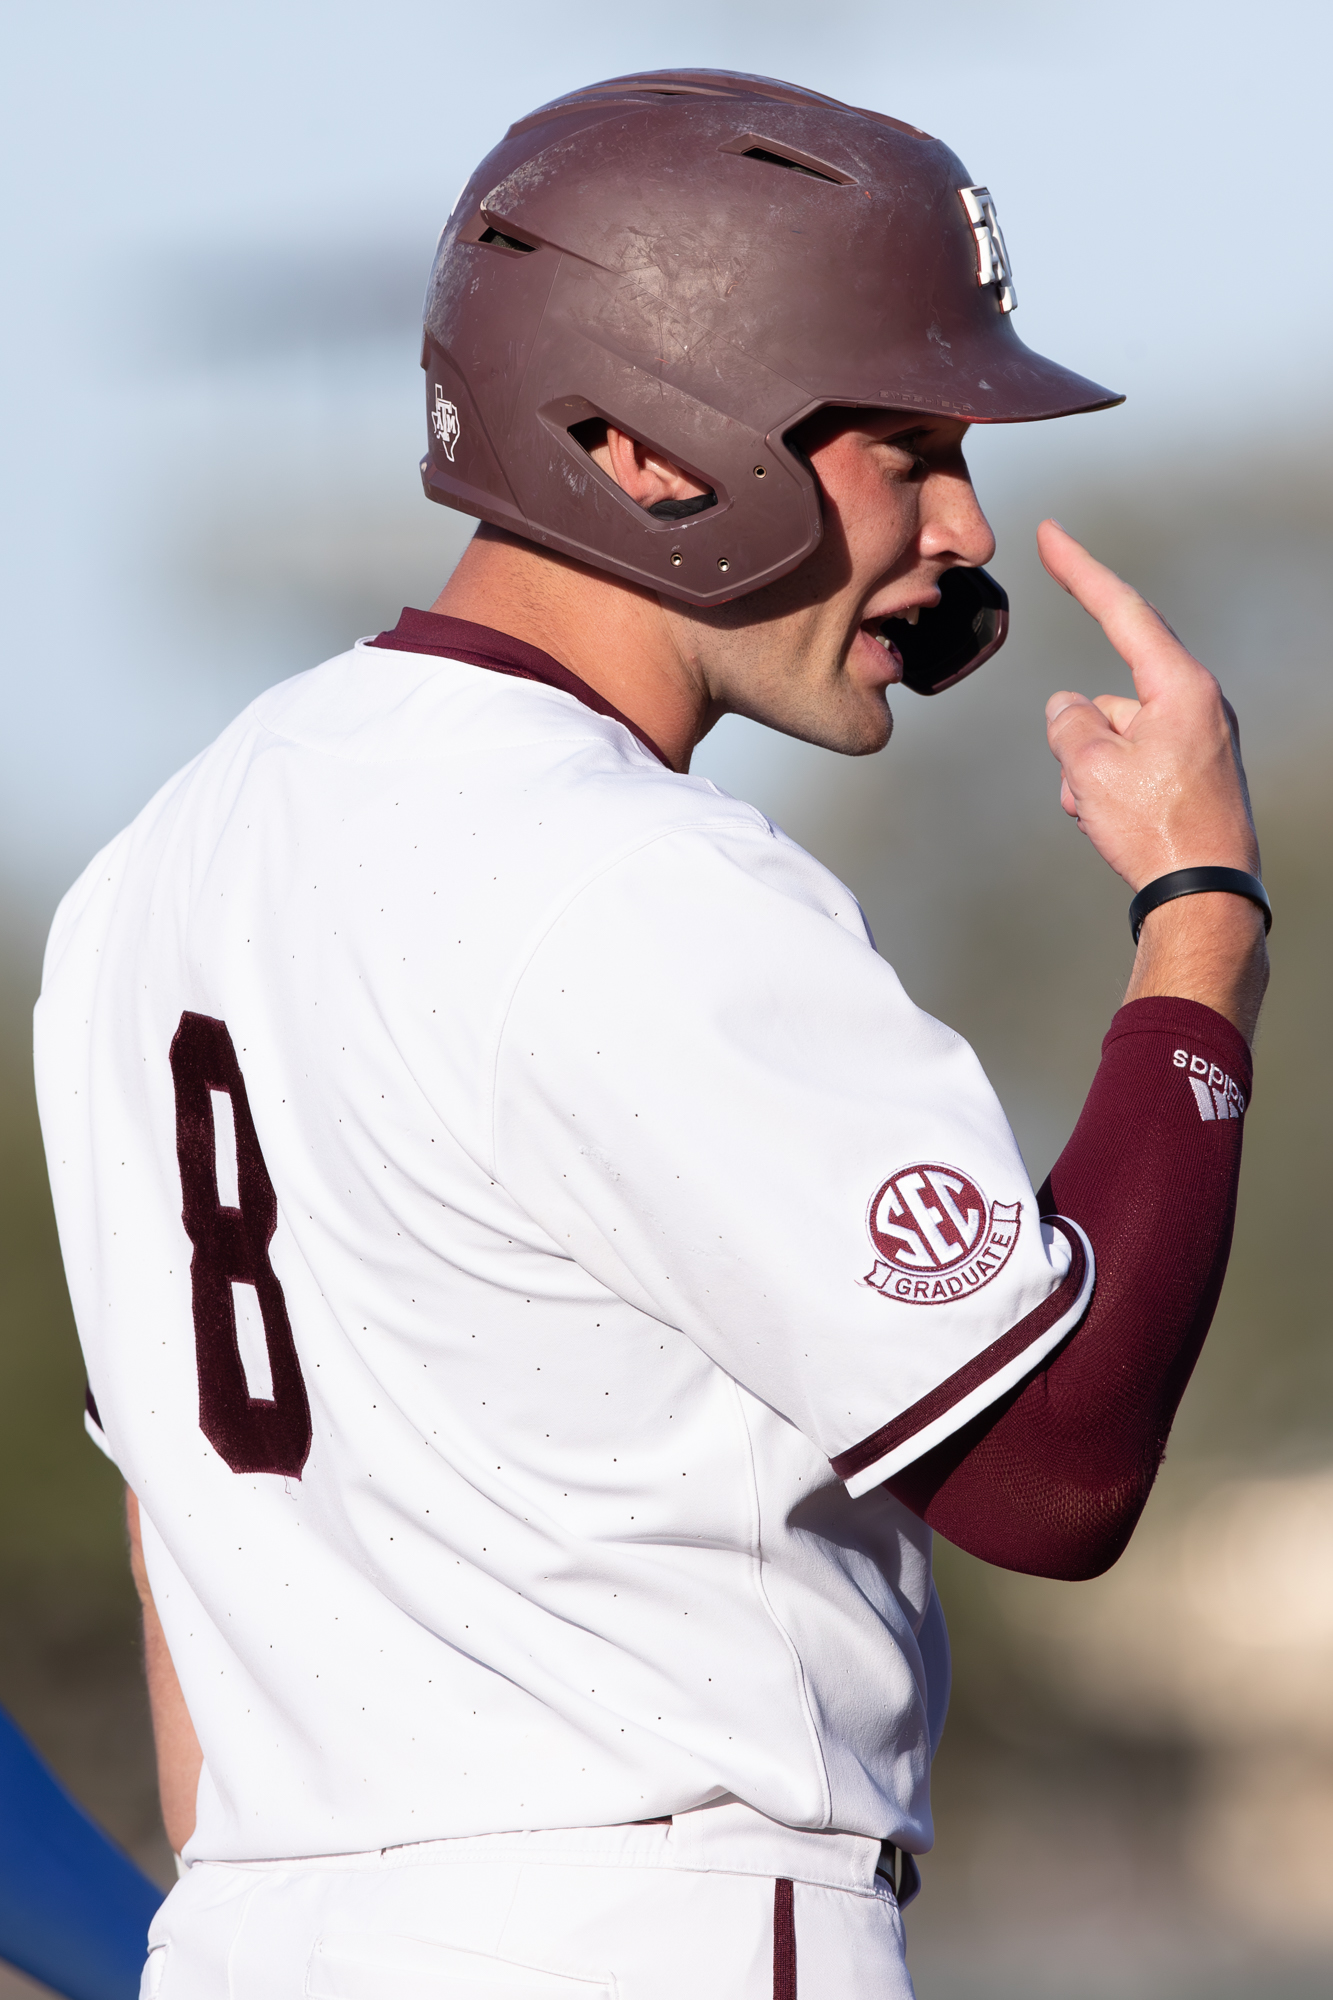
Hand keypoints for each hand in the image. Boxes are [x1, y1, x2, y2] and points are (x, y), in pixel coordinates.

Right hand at [1037, 520, 1266, 1043]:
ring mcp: (1197, 740)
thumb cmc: (1157, 829)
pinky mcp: (1192, 773)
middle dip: (1081, 743)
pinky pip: (1129, 764)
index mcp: (1180, 687)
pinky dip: (1109, 789)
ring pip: (1110, 737)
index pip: (1121, 611)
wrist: (1204, 897)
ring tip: (1108, 816)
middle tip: (1092, 790)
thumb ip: (1067, 724)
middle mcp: (1197, 705)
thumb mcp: (1088, 768)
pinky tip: (1118, 825)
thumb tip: (1070, 710)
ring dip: (1089, 772)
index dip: (1080, 571)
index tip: (1053, 536)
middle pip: (1106, 698)